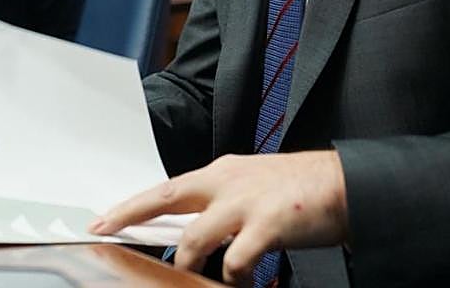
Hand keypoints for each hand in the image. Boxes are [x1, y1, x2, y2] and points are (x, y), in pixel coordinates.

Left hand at [89, 151, 349, 285]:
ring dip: (190, 267)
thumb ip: (219, 203)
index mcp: (221, 173)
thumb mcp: (251, 186)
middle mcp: (226, 182)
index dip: (133, 204)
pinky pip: (235, 262)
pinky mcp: (267, 224)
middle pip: (165, 198)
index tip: (104, 218)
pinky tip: (242, 284)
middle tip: (104, 230)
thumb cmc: (300, 190)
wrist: (345, 184)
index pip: (166, 188)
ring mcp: (245, 203)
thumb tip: (190, 231)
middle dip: (130, 214)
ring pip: (195, 240)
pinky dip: (233, 279)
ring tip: (197, 280)